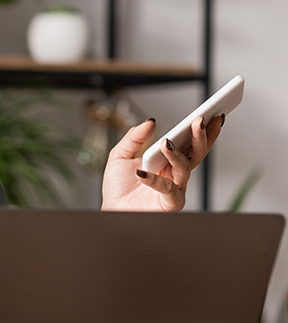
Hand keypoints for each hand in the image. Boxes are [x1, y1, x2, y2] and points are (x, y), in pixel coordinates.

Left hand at [101, 115, 224, 211]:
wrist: (111, 210)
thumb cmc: (118, 187)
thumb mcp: (120, 155)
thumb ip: (134, 138)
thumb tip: (150, 121)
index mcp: (168, 160)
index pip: (190, 142)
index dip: (202, 129)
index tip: (210, 112)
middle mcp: (176, 173)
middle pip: (196, 153)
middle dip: (201, 136)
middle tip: (200, 120)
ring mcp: (176, 188)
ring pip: (185, 168)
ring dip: (177, 154)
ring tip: (166, 142)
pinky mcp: (170, 203)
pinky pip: (168, 189)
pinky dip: (155, 180)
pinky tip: (142, 172)